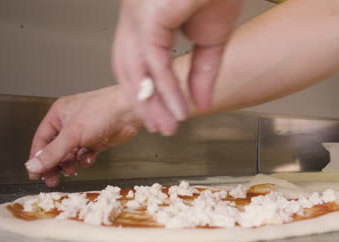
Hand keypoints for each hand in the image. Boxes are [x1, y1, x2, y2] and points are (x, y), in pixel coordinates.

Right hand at [25, 86, 141, 186]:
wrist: (130, 112)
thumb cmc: (102, 112)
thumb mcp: (72, 134)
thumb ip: (53, 153)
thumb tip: (33, 166)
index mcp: (59, 115)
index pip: (41, 139)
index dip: (37, 157)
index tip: (35, 174)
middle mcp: (70, 123)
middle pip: (55, 149)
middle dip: (54, 164)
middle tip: (52, 180)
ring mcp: (84, 132)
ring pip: (70, 153)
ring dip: (70, 163)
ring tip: (71, 170)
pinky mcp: (97, 139)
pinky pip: (86, 154)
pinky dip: (86, 159)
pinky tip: (88, 159)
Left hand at [112, 0, 242, 135]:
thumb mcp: (210, 41)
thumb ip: (203, 72)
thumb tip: (201, 103)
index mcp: (144, 21)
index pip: (135, 65)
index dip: (146, 93)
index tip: (160, 116)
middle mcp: (134, 19)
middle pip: (128, 71)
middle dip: (145, 104)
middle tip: (161, 128)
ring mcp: (138, 16)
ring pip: (136, 70)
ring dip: (153, 104)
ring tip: (169, 125)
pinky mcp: (149, 17)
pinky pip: (154, 62)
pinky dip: (167, 89)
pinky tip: (179, 108)